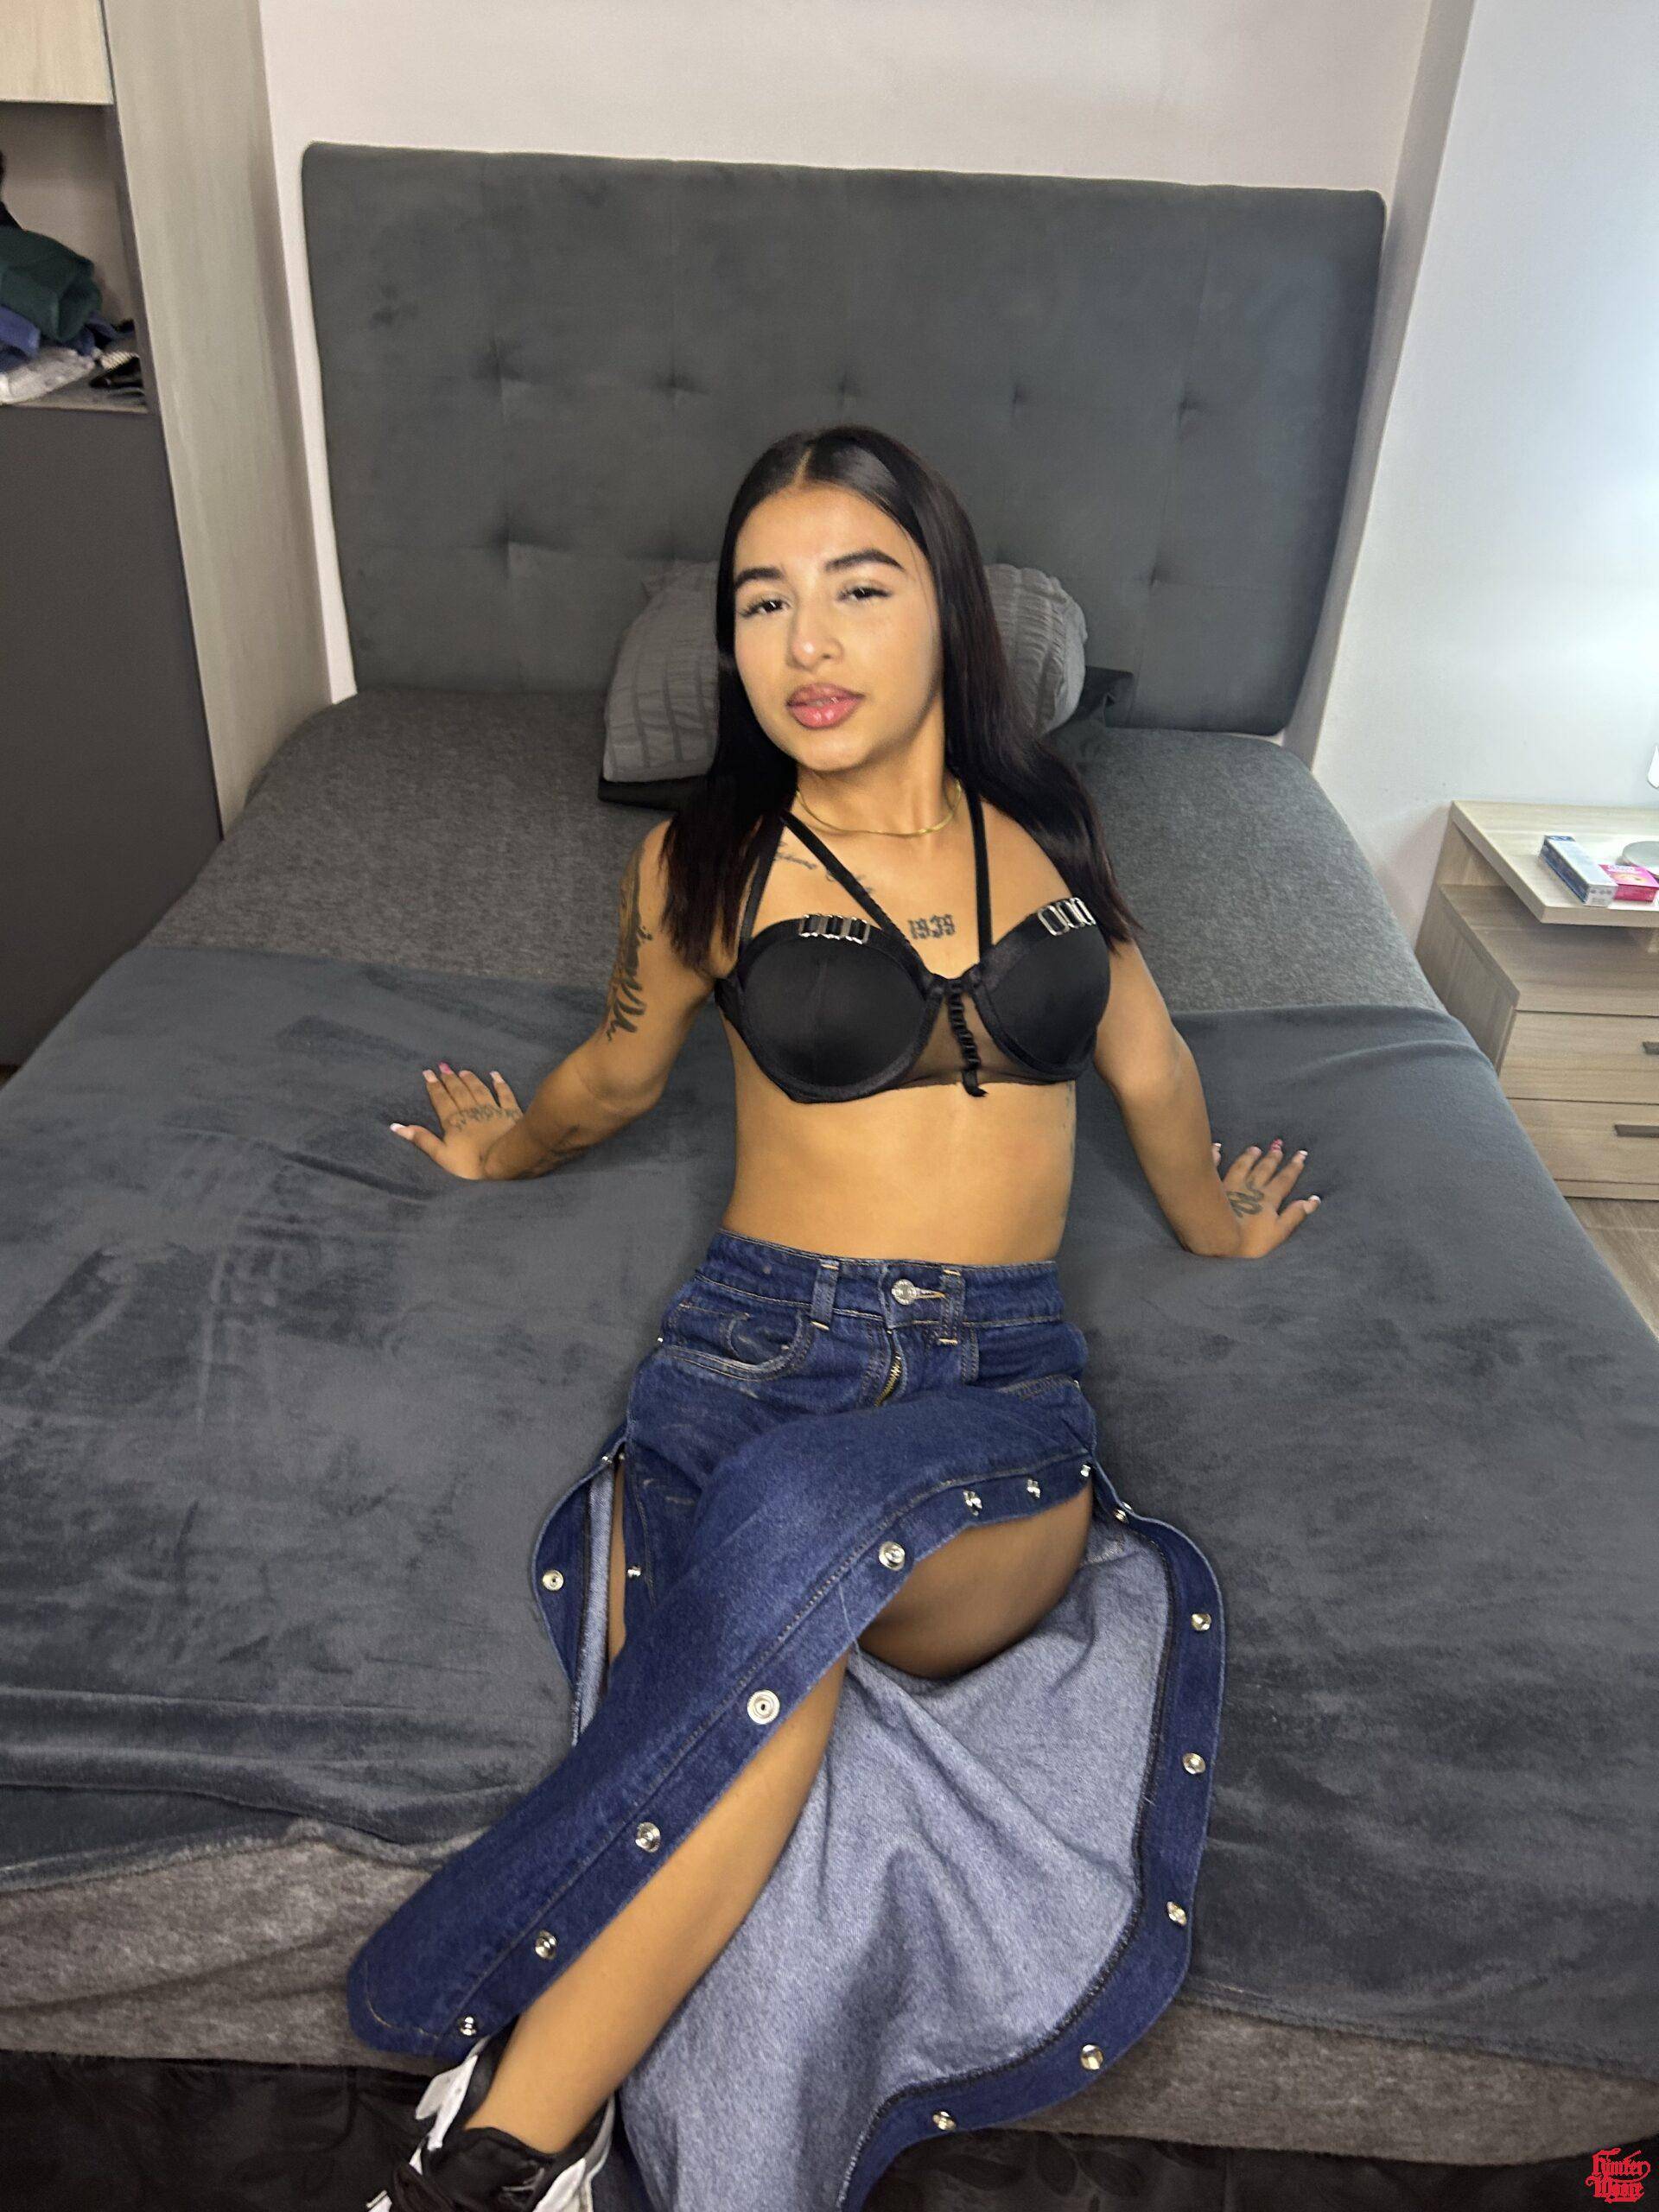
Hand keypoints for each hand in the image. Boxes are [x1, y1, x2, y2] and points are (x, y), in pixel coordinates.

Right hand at [390, 1063, 523, 1180]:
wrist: (505, 1161)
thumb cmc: (471, 1163)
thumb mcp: (441, 1155)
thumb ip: (422, 1139)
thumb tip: (396, 1126)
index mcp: (454, 1121)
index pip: (441, 1100)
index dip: (434, 1086)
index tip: (428, 1073)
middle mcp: (472, 1110)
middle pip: (459, 1091)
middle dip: (450, 1079)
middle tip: (443, 1067)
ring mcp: (492, 1109)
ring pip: (479, 1089)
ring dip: (471, 1079)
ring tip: (463, 1071)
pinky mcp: (510, 1112)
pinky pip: (504, 1094)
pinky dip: (500, 1084)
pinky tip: (495, 1075)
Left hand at [1211, 1138, 1321, 1257]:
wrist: (1215, 1240)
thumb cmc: (1247, 1241)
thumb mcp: (1277, 1232)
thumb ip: (1294, 1215)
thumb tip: (1313, 1200)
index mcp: (1267, 1199)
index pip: (1284, 1180)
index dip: (1293, 1168)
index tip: (1301, 1154)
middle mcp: (1250, 1188)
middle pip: (1264, 1169)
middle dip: (1273, 1158)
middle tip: (1279, 1146)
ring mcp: (1230, 1186)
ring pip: (1241, 1166)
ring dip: (1249, 1157)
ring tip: (1255, 1149)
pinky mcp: (1212, 1188)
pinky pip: (1214, 1167)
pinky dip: (1216, 1156)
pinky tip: (1217, 1147)